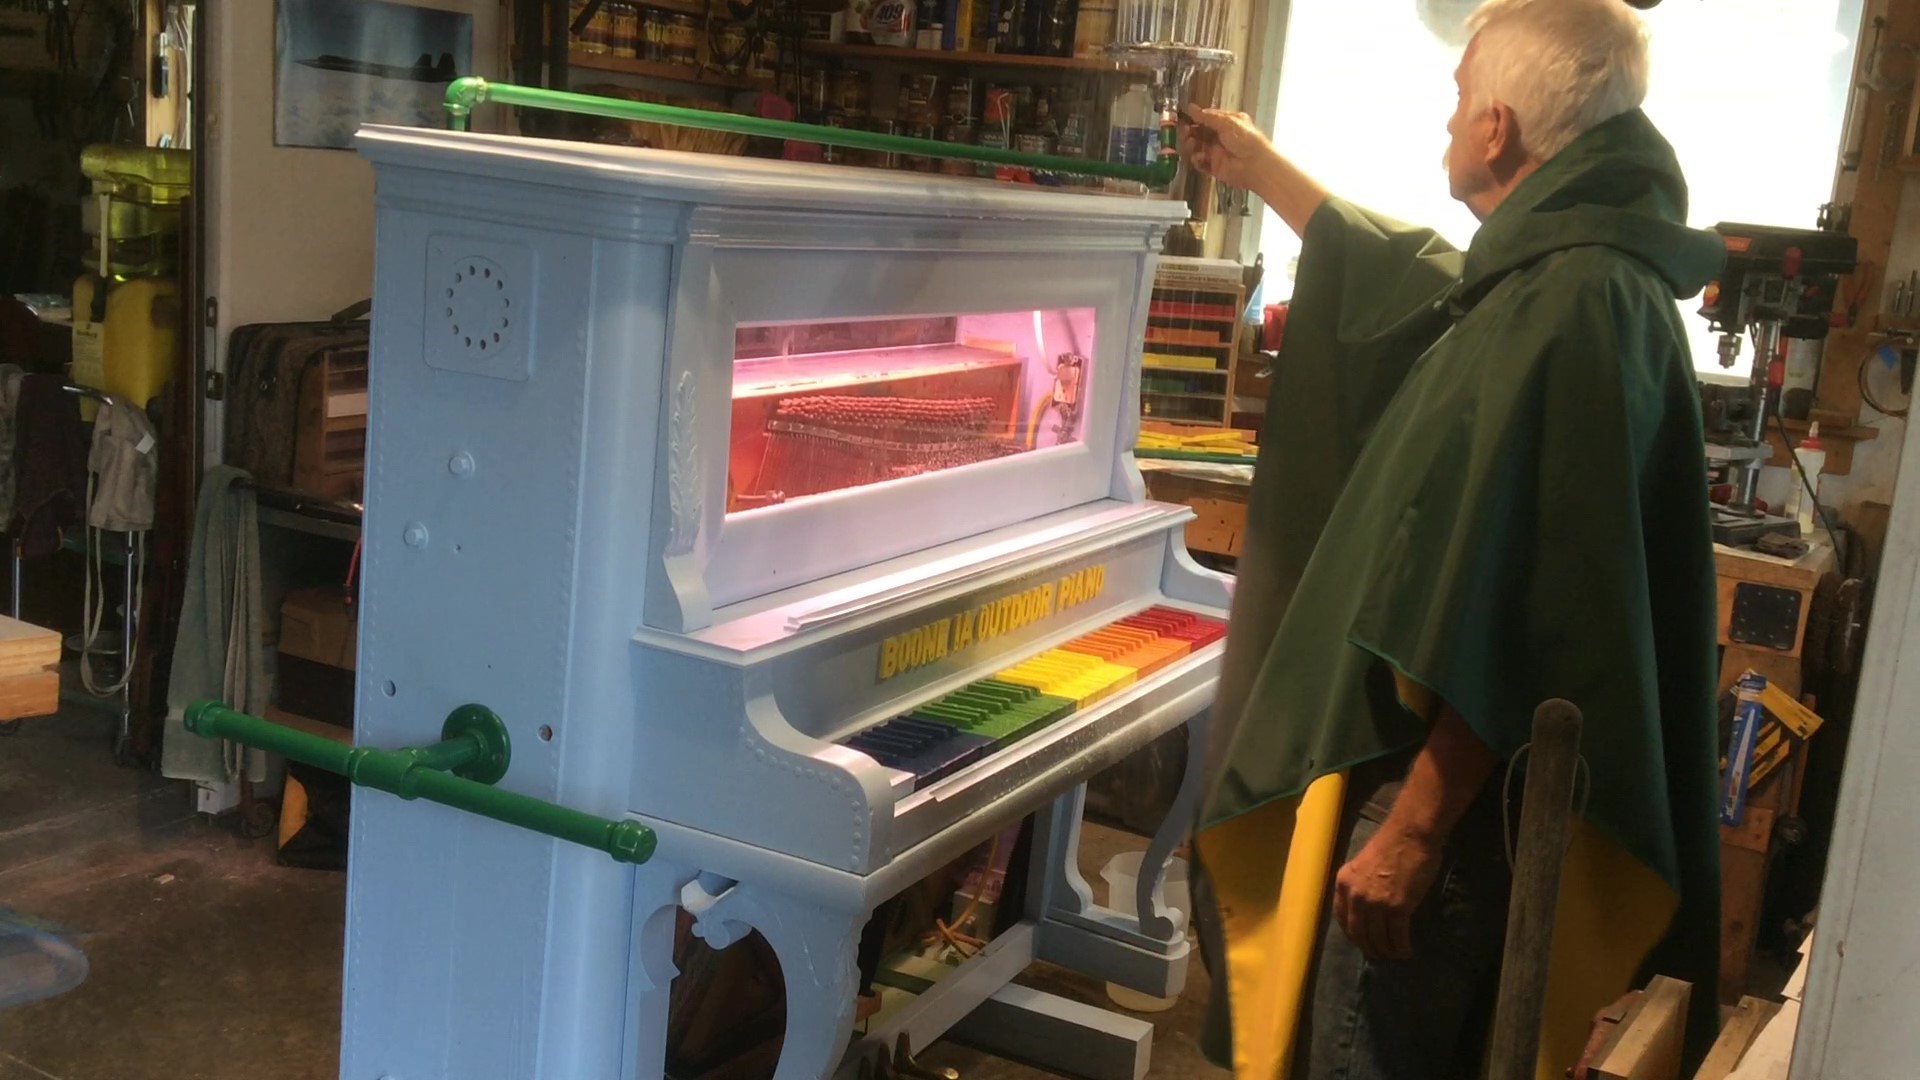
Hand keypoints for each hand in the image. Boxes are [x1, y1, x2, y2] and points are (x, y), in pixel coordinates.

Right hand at [1180, 106, 1277, 190]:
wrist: (1255, 164)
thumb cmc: (1247, 140)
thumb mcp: (1226, 122)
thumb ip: (1206, 117)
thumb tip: (1191, 108)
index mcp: (1227, 123)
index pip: (1206, 118)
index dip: (1194, 118)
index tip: (1183, 117)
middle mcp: (1221, 137)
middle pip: (1199, 133)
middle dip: (1189, 131)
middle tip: (1184, 130)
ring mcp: (1217, 152)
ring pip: (1197, 147)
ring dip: (1191, 145)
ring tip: (1190, 143)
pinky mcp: (1215, 167)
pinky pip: (1200, 163)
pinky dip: (1197, 160)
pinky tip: (1198, 157)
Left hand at [1332, 823, 1443, 961]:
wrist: (1410, 834)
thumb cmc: (1391, 844)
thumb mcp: (1363, 865)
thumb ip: (1360, 885)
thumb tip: (1367, 907)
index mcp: (1344, 883)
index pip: (1342, 918)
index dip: (1353, 935)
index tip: (1362, 942)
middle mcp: (1355, 896)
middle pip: (1359, 933)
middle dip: (1369, 948)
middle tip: (1379, 955)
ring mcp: (1375, 903)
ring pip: (1378, 938)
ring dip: (1387, 951)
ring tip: (1395, 954)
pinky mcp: (1397, 908)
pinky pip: (1397, 936)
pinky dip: (1402, 947)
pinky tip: (1407, 951)